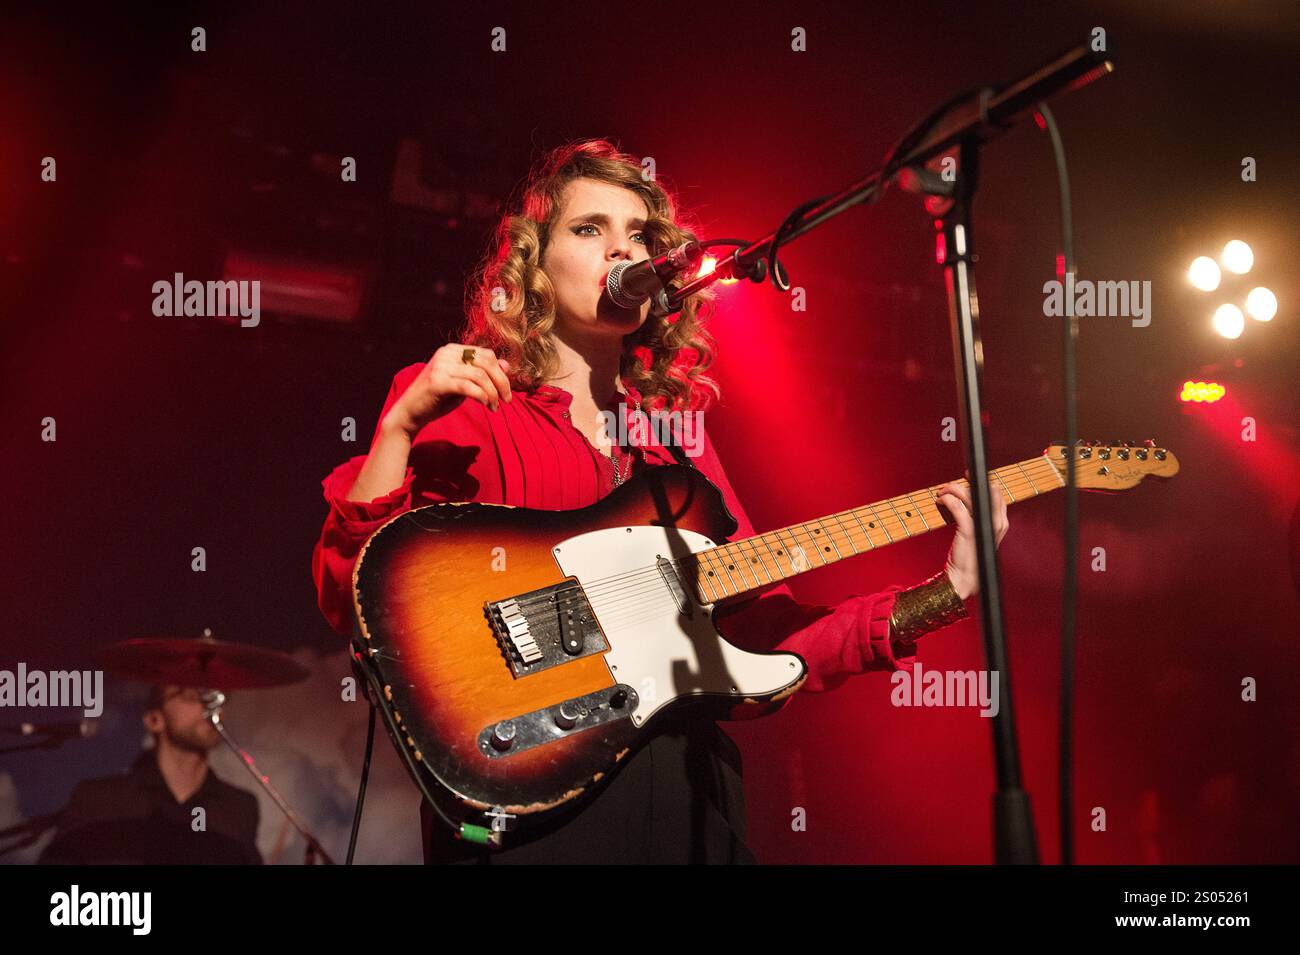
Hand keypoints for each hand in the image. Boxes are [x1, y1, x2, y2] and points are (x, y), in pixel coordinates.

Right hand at [383, 343, 512, 436]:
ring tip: (495, 407)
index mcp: (453, 350)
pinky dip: (482, 396)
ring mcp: (441, 366)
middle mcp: (446, 353)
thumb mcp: (463, 383)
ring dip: (492, 393)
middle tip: (507, 400)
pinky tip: (486, 405)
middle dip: (501, 382)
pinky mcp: (437, 382)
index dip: (501, 373)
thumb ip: (482, 373)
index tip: (506, 392)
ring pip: (480, 375)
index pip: (487, 354)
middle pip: (486, 362)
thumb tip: (507, 365)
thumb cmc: (438, 398)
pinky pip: (468, 386)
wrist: (410, 412)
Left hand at [935, 480, 1008, 600]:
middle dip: (966, 483)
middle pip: (986, 490)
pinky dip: (947, 500)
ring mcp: (984, 527)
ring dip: (953, 489)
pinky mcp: (969, 531)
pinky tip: (940, 501)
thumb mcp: (977, 534)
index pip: (996, 494)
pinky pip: (958, 507)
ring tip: (941, 493)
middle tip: (950, 485)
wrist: (963, 579)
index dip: (981, 482)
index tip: (967, 476)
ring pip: (970, 495)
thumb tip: (964, 499)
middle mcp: (997, 523)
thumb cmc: (968, 557)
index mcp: (1000, 523)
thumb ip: (976, 517)